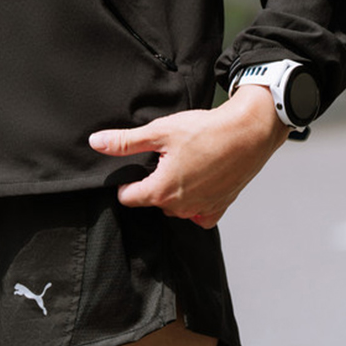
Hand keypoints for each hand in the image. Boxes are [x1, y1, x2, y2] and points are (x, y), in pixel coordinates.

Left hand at [87, 86, 286, 227]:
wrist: (249, 132)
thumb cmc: (206, 131)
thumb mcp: (160, 131)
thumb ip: (126, 142)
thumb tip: (97, 143)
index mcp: (161, 191)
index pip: (128, 198)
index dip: (126, 182)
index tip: (135, 166)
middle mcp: (180, 206)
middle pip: (153, 201)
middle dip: (153, 183)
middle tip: (164, 158)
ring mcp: (201, 209)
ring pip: (175, 207)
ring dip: (174, 191)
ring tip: (184, 164)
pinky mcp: (220, 207)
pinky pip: (199, 214)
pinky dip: (196, 202)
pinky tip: (198, 183)